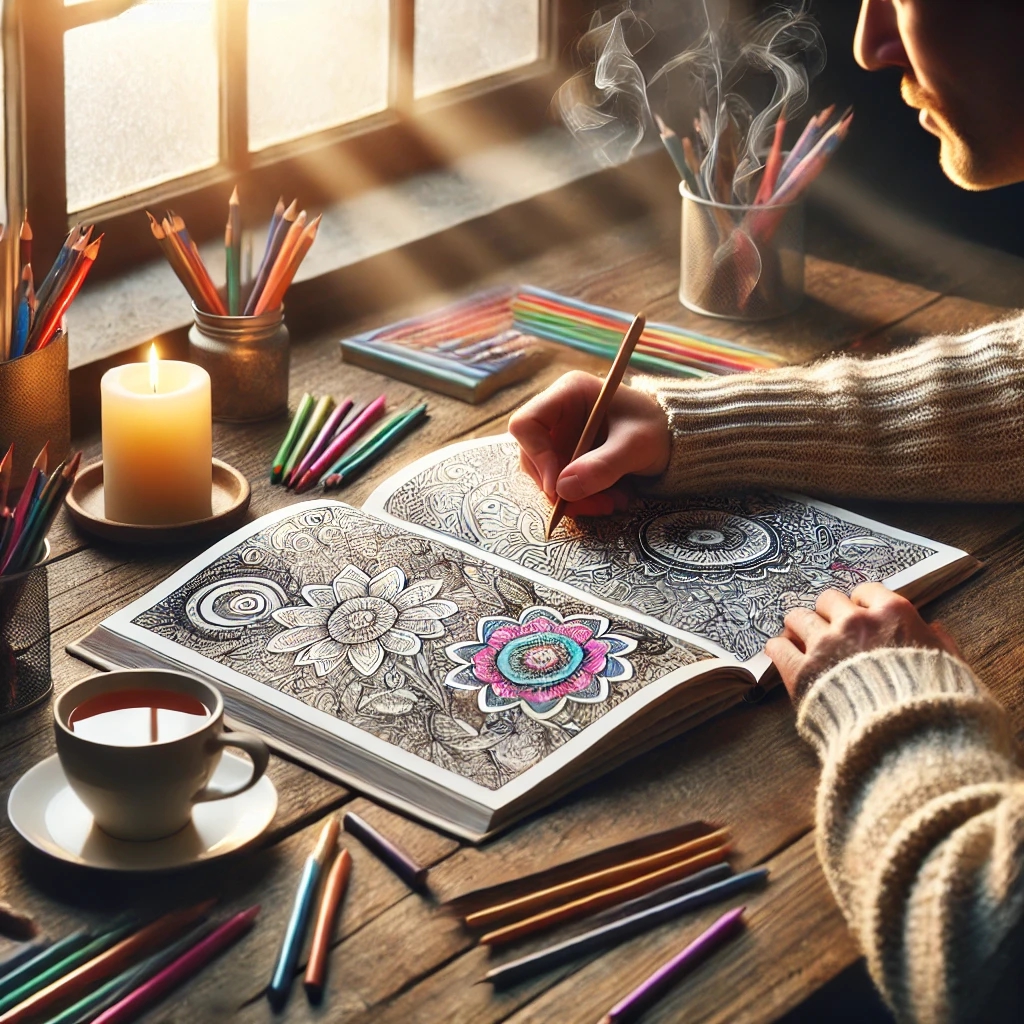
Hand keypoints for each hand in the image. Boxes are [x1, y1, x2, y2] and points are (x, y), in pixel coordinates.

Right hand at [508, 372, 670, 516]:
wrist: (674, 439)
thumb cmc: (657, 428)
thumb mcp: (636, 445)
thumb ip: (603, 465)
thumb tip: (563, 490)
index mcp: (568, 393)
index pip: (527, 423)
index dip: (536, 456)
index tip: (558, 487)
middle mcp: (558, 415)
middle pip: (533, 456)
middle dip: (559, 488)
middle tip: (593, 505)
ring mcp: (562, 438)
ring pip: (547, 477)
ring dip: (575, 498)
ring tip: (611, 503)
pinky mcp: (569, 459)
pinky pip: (563, 486)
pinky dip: (584, 499)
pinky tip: (611, 500)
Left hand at [765, 582, 964, 701]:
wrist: (909, 741)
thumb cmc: (936, 704)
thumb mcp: (952, 667)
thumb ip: (941, 642)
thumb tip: (935, 628)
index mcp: (893, 613)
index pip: (865, 590)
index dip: (860, 605)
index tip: (858, 617)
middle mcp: (855, 622)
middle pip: (827, 600)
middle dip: (827, 615)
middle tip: (827, 631)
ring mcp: (825, 644)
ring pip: (797, 617)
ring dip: (798, 628)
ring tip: (801, 642)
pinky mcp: (801, 671)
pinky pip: (777, 646)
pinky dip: (778, 650)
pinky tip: (782, 656)